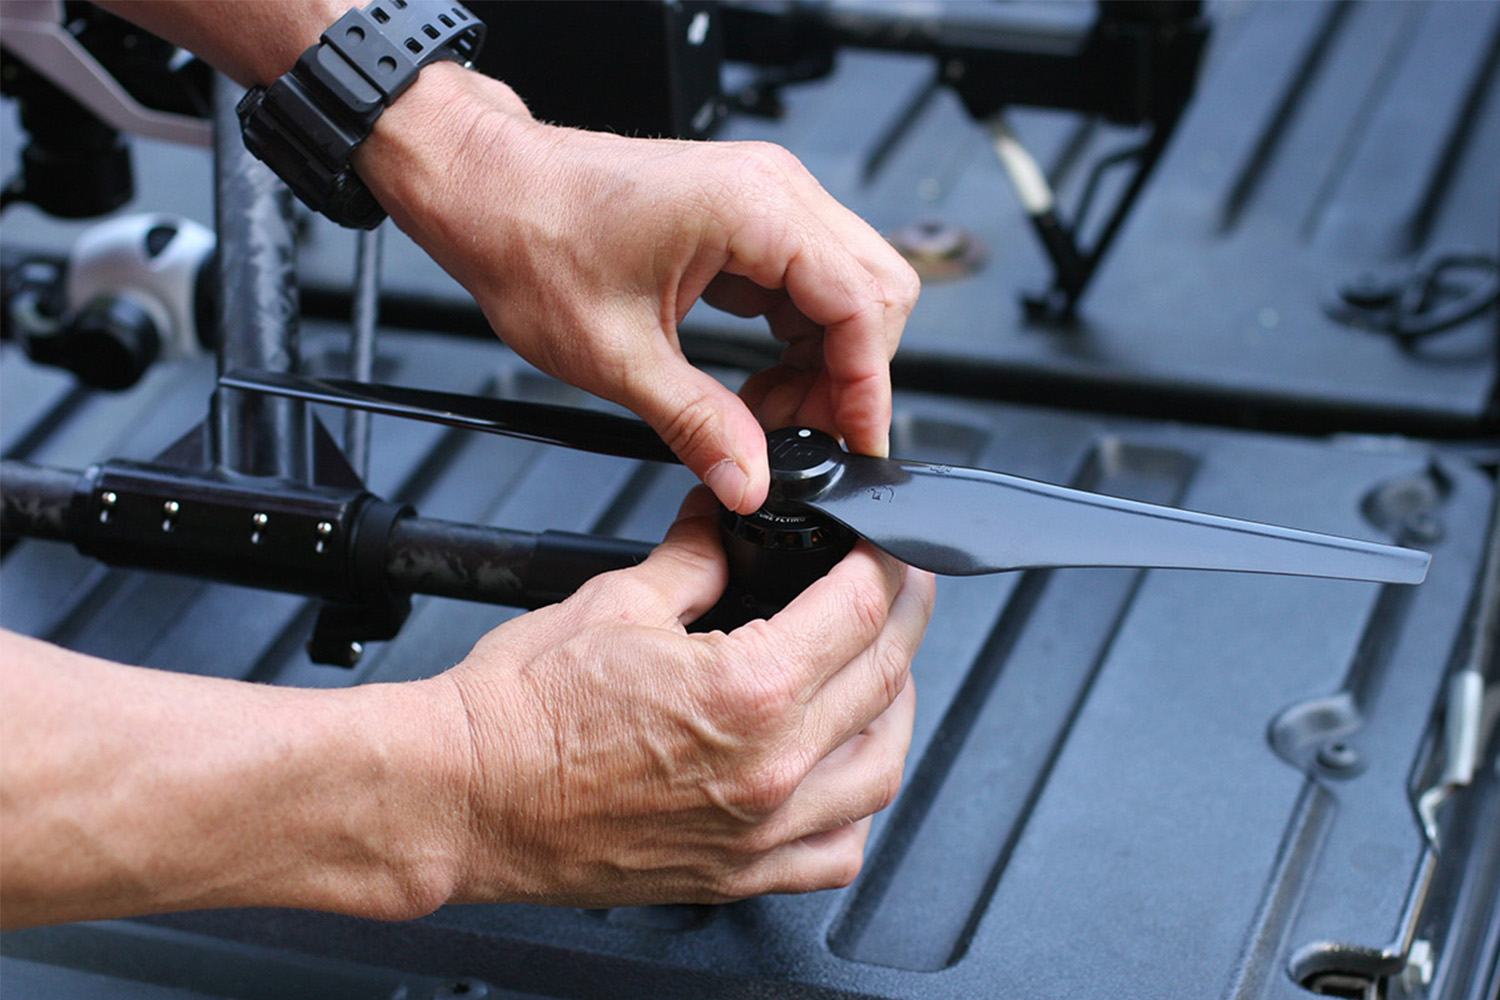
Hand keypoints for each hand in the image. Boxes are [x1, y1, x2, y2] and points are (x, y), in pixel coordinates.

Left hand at [357, 65, 920, 513]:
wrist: (487, 190)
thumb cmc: (530, 239)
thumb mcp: (616, 357)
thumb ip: (697, 425)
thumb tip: (750, 481)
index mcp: (752, 209)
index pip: (860, 304)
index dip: (866, 388)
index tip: (854, 446)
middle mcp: (772, 190)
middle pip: (874, 292)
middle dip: (851, 378)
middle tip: (806, 439)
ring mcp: (763, 198)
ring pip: (847, 291)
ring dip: (825, 364)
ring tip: (770, 419)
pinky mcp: (746, 217)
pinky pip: (809, 284)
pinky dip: (798, 342)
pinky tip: (759, 384)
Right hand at [437, 490, 934, 905]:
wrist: (461, 796)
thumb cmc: (518, 712)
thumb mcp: (615, 600)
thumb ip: (694, 560)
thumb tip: (721, 525)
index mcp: (748, 690)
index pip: (860, 610)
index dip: (887, 563)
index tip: (889, 548)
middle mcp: (770, 769)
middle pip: (885, 680)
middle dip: (905, 619)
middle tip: (898, 588)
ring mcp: (757, 832)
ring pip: (881, 770)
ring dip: (897, 711)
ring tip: (882, 672)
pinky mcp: (734, 875)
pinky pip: (837, 851)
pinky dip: (858, 807)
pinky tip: (845, 774)